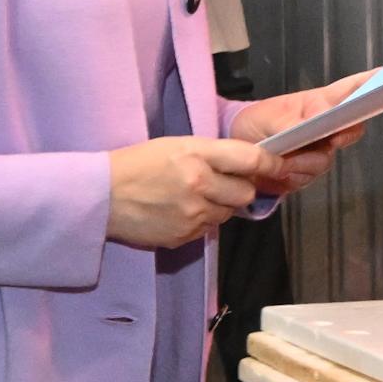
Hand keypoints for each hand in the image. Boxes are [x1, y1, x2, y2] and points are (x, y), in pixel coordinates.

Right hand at [106, 135, 277, 246]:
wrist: (102, 196)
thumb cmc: (138, 164)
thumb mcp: (177, 145)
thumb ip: (213, 154)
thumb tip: (249, 166)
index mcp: (198, 154)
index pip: (251, 160)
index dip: (271, 164)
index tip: (280, 166)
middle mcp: (200, 184)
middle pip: (246, 193)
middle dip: (240, 188)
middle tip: (222, 182)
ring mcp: (193, 214)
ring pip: (229, 213)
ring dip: (220, 206)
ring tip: (194, 196)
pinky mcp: (185, 236)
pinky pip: (208, 229)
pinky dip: (202, 221)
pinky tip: (180, 210)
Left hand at [230, 75, 372, 198]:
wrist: (236, 150)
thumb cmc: (255, 122)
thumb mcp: (269, 117)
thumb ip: (294, 120)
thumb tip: (320, 121)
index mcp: (320, 103)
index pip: (352, 89)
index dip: (371, 84)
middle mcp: (326, 125)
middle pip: (351, 129)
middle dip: (341, 136)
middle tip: (331, 138)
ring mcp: (318, 149)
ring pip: (326, 161)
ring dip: (303, 163)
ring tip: (281, 161)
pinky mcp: (307, 171)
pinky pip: (309, 178)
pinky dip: (293, 177)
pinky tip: (279, 171)